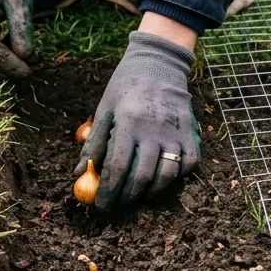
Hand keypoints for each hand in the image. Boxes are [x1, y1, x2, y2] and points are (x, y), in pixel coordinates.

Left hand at [75, 30, 200, 209]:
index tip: (101, 206)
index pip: (117, 166)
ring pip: (166, 176)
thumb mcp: (105, 109)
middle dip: (126, 197)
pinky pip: (188, 165)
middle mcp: (153, 129)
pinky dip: (176, 178)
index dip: (108, 191)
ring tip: (137, 195)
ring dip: (150, 192)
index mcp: (128, 121)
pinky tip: (161, 179)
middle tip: (118, 204)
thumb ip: (94, 142)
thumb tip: (80, 173)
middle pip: (141, 176)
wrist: (159, 63)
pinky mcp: (191, 132)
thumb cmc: (125, 87)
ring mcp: (175, 132)